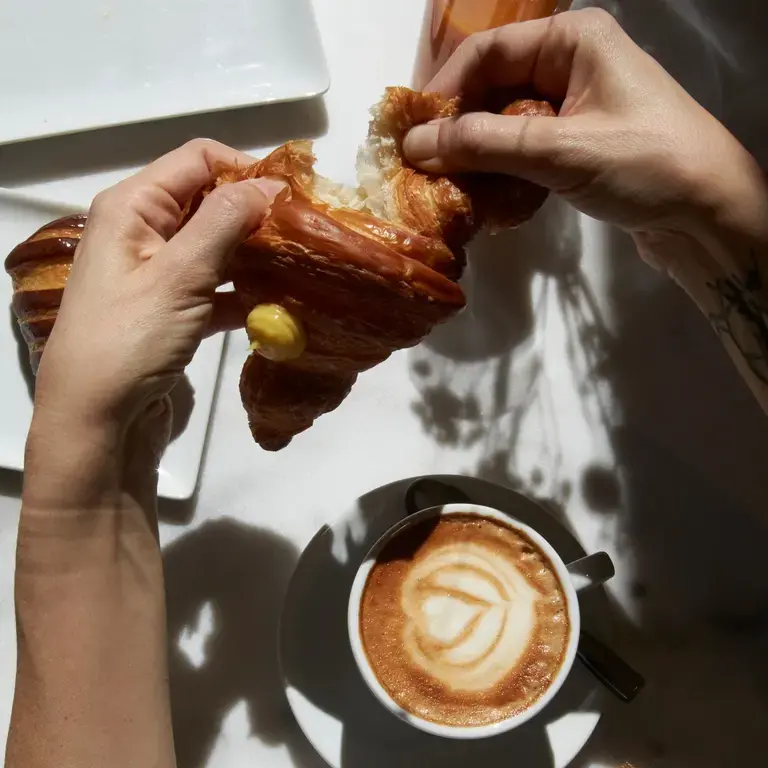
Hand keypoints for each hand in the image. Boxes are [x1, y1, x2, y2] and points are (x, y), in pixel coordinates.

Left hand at [33, 139, 281, 438]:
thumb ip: (225, 222)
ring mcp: (158, 274)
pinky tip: (277, 307)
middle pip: (210, 202)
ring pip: (217, 247)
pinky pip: (215, 288)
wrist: (97, 419)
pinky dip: (243, 293)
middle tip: (303, 234)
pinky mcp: (172, 311)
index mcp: (133, 207)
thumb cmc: (130, 339)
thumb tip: (270, 184)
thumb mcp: (179, 275)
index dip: (246, 170)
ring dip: (254, 256)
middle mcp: (143, 232)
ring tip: (298, 266)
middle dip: (256, 215)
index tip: (292, 198)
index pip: (198, 160)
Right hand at [403, 9, 763, 244]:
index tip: (413, 135)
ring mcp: (573, 108)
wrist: (710, 215)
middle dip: (458, 131)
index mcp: (571, 41)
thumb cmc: (646, 164)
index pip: (487, 53)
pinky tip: (486, 201)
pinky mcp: (575, 146)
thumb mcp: (560, 150)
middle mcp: (569, 65)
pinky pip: (522, 152)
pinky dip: (502, 176)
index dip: (444, 92)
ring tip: (450, 191)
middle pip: (492, 89)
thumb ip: (484, 144)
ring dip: (477, 159)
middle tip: (425, 170)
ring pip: (503, 125)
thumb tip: (415, 145)